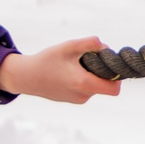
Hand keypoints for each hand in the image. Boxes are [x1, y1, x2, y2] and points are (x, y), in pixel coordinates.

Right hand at [0, 36, 122, 103]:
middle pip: (106, 85)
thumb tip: (106, 47)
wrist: (26, 77)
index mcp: (84, 84)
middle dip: (104, 72)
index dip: (118, 76)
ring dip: (92, 75)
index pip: (115, 89)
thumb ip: (89, 44)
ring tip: (75, 64)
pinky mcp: (72, 99)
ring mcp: (78, 99)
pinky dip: (83, 79)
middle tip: (91, 58)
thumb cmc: (46, 60)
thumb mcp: (68, 47)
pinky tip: (69, 71)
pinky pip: (86, 89)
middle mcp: (83, 95)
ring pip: (96, 86)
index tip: (110, 64)